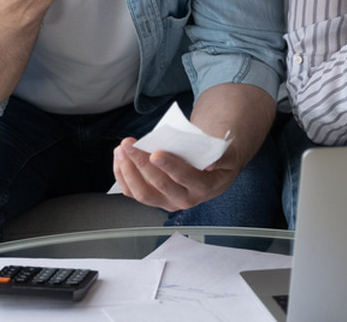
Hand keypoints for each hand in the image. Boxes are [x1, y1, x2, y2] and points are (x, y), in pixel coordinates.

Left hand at [112, 137, 239, 211]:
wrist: (214, 172)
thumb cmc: (218, 159)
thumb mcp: (227, 154)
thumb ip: (221, 156)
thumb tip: (210, 164)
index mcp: (203, 187)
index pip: (185, 178)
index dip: (170, 166)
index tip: (156, 153)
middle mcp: (184, 199)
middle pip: (159, 185)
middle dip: (141, 163)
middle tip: (130, 144)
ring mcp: (167, 201)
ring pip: (142, 193)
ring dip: (128, 171)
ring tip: (121, 149)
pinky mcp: (154, 199)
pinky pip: (133, 192)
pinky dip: (122, 175)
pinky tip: (119, 158)